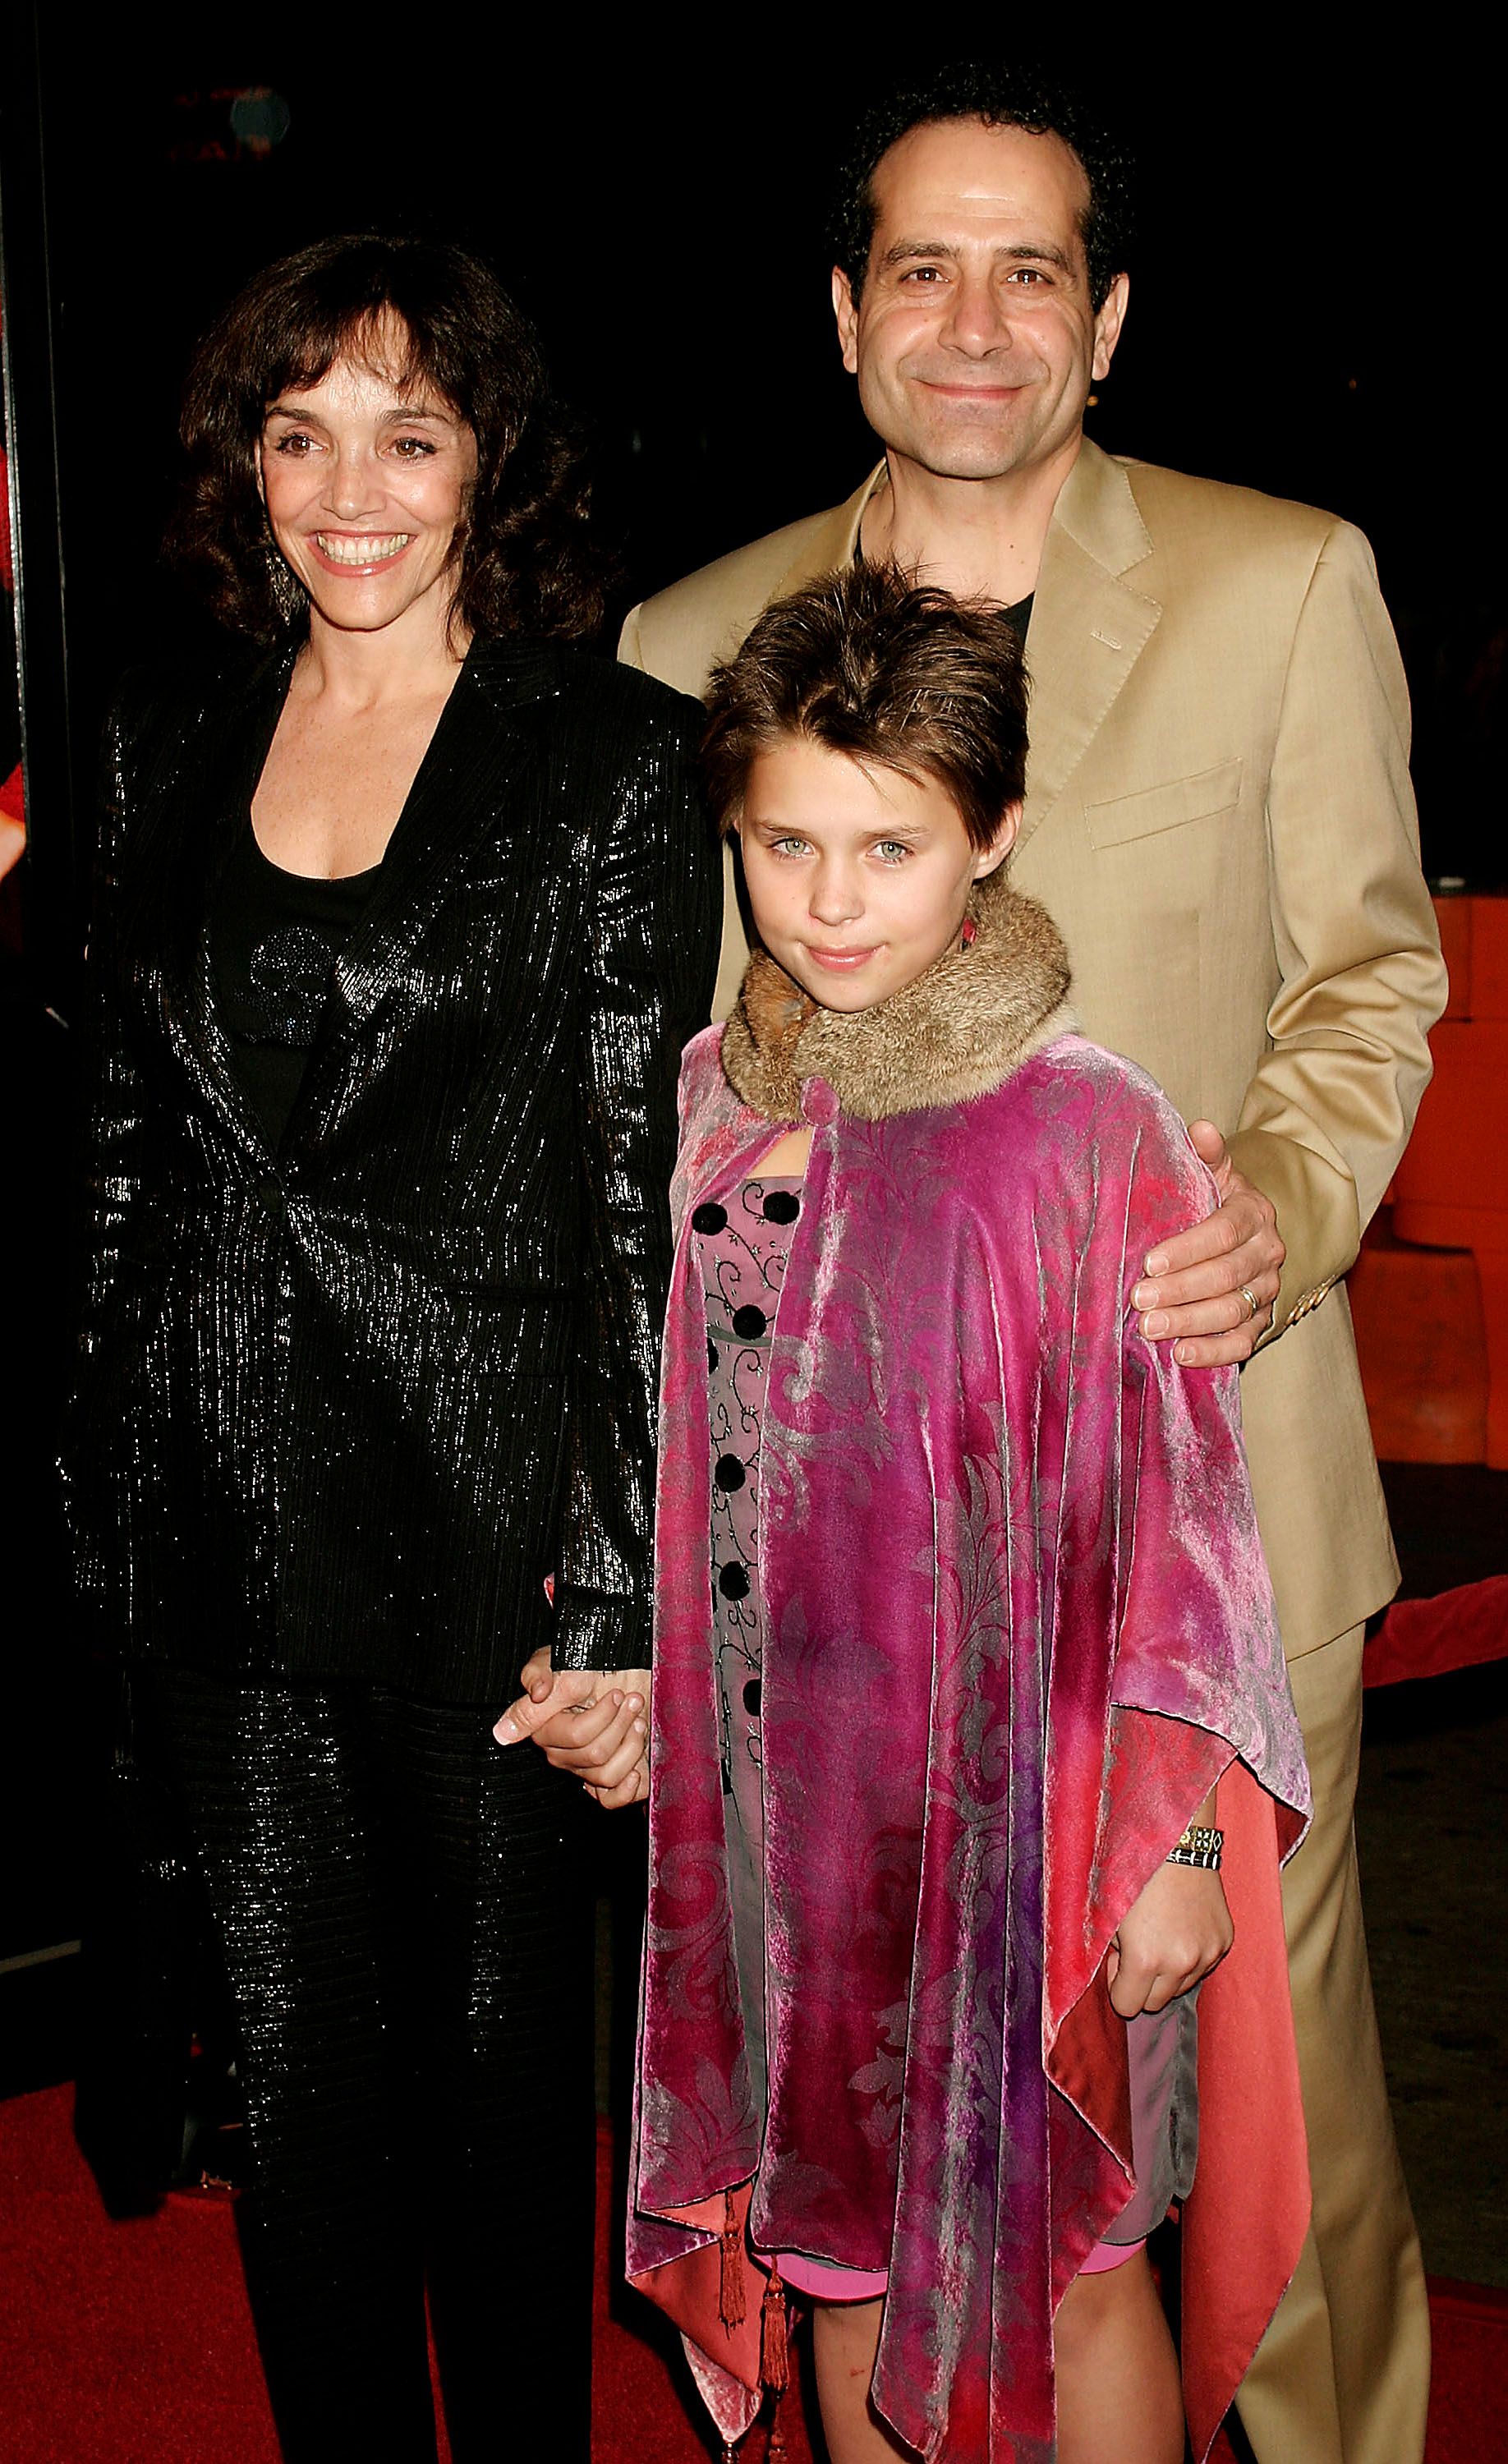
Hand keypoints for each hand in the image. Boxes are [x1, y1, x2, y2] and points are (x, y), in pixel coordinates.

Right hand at [494, 1647, 649, 1809]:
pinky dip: (627, 1790)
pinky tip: (636, 1771)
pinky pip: (611, 1800)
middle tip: (631, 1701)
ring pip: (607, 1776)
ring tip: (639, 1721)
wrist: (624, 1662)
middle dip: (621, 1724)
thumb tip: (502, 1733)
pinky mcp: (609, 1776)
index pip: (578, 1736)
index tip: (615, 1694)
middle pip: (595, 1755)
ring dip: (632, 1745)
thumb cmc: (591, 1658)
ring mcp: (585, 1768)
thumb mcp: (558, 1662)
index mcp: (546, 1729)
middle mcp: (563, 1753)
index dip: (603, 1715)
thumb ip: (532, 1688)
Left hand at [1105, 1860, 1233, 2018]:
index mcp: (1145, 1959)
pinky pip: (1204, 1964)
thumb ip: (1108, 1954)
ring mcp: (1207, 1952)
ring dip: (1169, 1971)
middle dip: (1142, 1983)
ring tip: (1160, 1934)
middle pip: (1156, 2002)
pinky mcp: (1225, 1940)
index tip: (1118, 1961)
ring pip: (1182, 1986)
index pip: (1128, 2007)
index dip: (1118, 1986)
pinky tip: (1181, 1925)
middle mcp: (1180, 1963)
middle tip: (1137, 1947)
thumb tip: (1119, 1973)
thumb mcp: (1106, 1914)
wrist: (1175, 1840)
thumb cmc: (1132, 1873)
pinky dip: (1191, 1954)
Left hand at [1130, 1122, 1283, 1366]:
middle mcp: (1268, 1253)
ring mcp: (1268, 1290)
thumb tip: (1198, 1127)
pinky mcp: (1262, 1322)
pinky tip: (1181, 1355)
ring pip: (1234, 1311)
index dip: (1188, 1248)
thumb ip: (1205, 1154)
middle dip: (1181, 1290)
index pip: (1224, 1231)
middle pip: (1226, 1275)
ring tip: (1150, 1329)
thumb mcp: (1211, 1174)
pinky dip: (1214, 1353)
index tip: (1150, 1261)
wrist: (1243, 1234)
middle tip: (1139, 1300)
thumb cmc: (1212, 1201)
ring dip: (1191, 1322)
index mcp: (1254, 1212)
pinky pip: (1244, 1343)